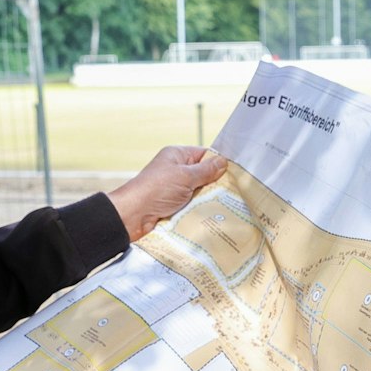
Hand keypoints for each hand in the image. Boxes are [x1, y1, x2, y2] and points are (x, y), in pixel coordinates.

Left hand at [107, 146, 225, 241]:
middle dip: (216, 183)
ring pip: (199, 192)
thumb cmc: (156, 190)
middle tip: (236, 192)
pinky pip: (192, 205)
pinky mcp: (173, 205)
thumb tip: (223, 162)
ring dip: (209, 199)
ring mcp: (174, 189)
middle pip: (203, 175)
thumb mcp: (185, 176)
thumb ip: (206, 170)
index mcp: (177, 156)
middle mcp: (176, 171)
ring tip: (228, 206)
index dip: (219, 162)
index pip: (204, 154)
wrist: (133, 216)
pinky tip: (214, 215)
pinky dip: (200, 210)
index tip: (237, 172)